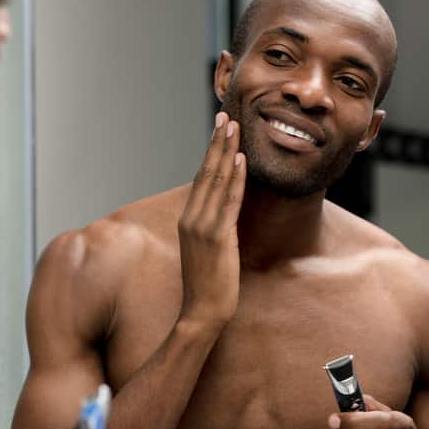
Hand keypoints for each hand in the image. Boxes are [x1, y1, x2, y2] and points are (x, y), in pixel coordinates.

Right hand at [177, 112, 246, 327]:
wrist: (202, 312)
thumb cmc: (208, 287)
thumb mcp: (207, 252)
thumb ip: (212, 230)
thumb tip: (224, 215)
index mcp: (188, 221)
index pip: (200, 179)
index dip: (210, 153)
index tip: (218, 130)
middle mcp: (192, 219)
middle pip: (205, 172)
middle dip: (216, 142)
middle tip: (225, 116)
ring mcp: (203, 227)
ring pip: (216, 180)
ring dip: (225, 151)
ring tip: (233, 127)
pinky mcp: (217, 236)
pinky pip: (228, 200)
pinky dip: (234, 177)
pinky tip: (240, 159)